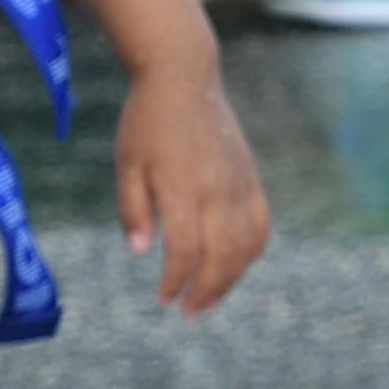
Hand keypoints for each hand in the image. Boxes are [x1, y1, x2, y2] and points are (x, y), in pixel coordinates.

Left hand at [114, 59, 268, 314]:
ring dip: (229, 281)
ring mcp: (238, 184)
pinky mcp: (250, 178)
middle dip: (205, 292)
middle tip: (188, 312)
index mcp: (182, 185)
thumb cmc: (146, 121)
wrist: (183, 76)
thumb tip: (141, 251)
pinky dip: (251, 253)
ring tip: (210, 300)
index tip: (163, 298)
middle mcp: (216, 189)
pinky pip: (260, 226)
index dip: (176, 281)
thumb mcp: (127, 163)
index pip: (186, 250)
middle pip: (220, 257)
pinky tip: (234, 268)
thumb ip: (133, 209)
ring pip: (245, 248)